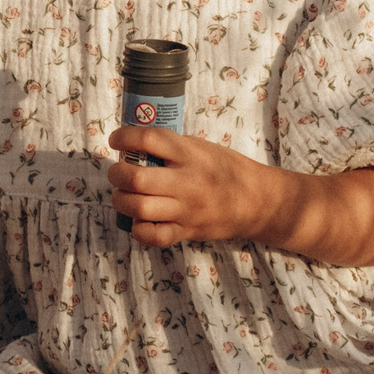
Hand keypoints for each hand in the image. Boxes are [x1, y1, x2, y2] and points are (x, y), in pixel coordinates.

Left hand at [106, 125, 285, 248]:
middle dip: (117, 174)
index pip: (149, 139)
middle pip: (137, 178)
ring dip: (122, 200)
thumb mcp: (201, 148)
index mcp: (190, 155)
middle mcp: (187, 182)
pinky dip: (138, 228)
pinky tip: (139, 219)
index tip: (116, 140)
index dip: (124, 137)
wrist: (256, 201)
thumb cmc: (225, 169)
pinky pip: (153, 236)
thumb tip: (133, 145)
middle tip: (118, 173)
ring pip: (139, 207)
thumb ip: (171, 147)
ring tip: (125, 195)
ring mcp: (186, 210)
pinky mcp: (186, 231)